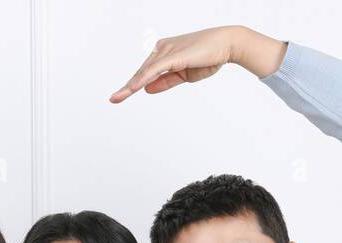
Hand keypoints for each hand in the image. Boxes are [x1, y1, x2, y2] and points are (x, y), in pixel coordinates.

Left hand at [109, 25, 285, 101]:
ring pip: (145, 71)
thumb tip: (146, 89)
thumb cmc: (209, 57)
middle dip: (128, 86)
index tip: (122, 94)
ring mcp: (167, 51)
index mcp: (165, 52)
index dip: (134, 83)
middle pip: (143, 71)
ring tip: (118, 97)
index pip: (147, 71)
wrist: (227, 45)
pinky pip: (154, 70)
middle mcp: (163, 49)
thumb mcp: (184, 75)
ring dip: (130, 86)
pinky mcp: (173, 55)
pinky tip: (132, 88)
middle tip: (115, 99)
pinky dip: (142, 79)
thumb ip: (165, 81)